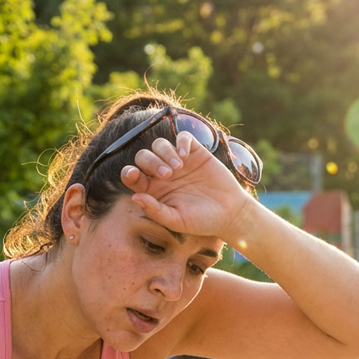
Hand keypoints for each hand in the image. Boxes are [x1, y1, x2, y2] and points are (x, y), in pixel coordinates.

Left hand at [120, 132, 252, 243]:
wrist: (229, 213)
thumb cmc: (201, 221)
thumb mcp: (176, 220)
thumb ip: (154, 210)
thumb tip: (134, 197)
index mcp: (152, 190)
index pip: (132, 176)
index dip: (129, 172)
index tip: (135, 175)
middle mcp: (161, 174)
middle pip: (143, 156)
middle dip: (150, 162)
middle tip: (167, 175)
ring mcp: (178, 161)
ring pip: (159, 145)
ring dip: (165, 153)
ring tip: (178, 168)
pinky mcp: (195, 152)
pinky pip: (182, 138)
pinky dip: (181, 142)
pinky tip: (186, 156)